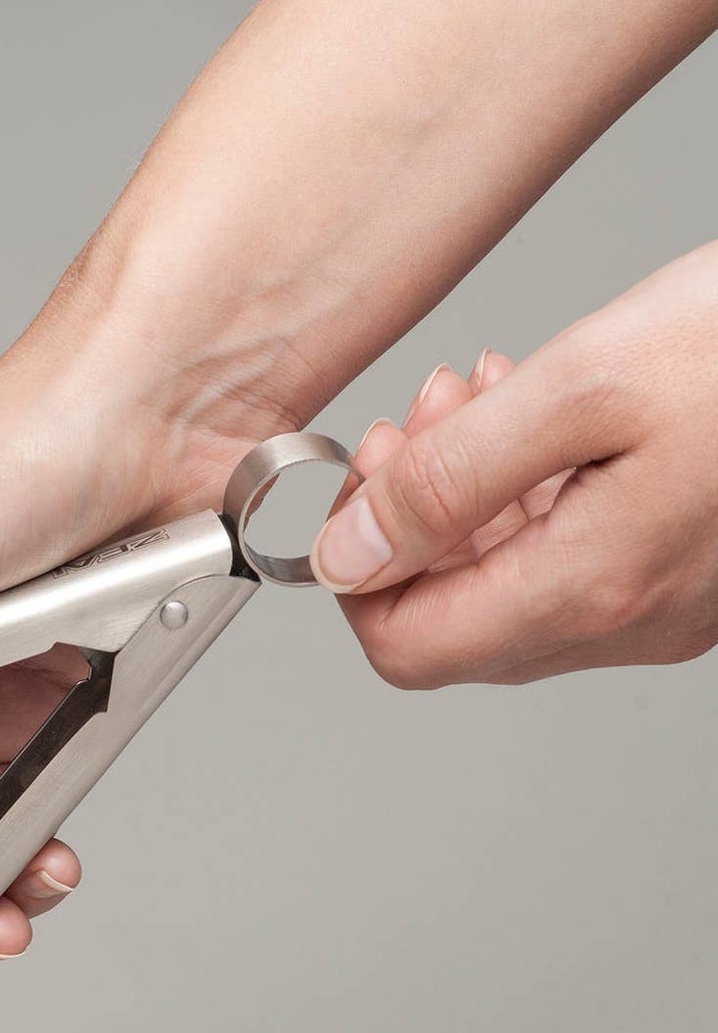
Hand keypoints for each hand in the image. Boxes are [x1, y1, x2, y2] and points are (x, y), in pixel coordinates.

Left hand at [312, 244, 717, 687]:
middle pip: (452, 621)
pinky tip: (542, 419)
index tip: (371, 476)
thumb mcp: (583, 385)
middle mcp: (629, 623)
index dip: (360, 570)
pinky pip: (576, 564)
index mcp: (591, 589)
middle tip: (431, 414)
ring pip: (511, 588)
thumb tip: (349, 555)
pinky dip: (533, 497)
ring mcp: (668, 609)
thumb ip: (450, 481)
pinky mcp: (695, 577)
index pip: (406, 647)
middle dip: (414, 519)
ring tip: (481, 397)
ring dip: (469, 498)